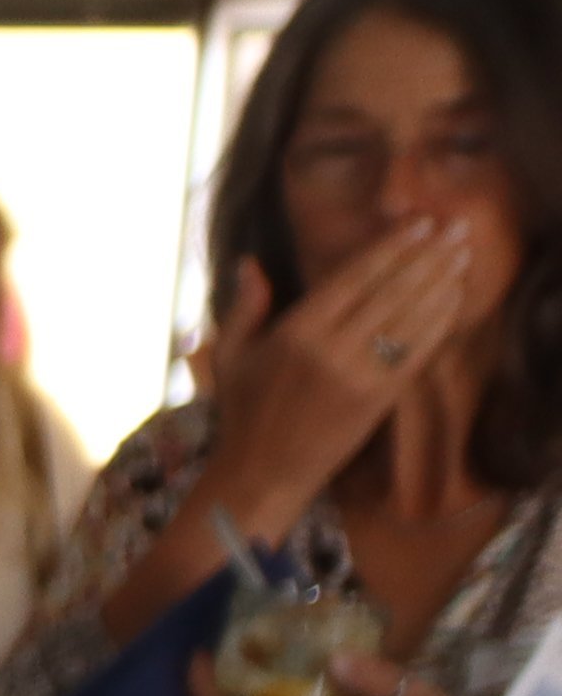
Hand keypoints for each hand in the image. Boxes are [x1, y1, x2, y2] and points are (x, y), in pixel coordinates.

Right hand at [197, 222, 501, 518]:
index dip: (391, 247)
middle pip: (391, 290)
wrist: (263, 473)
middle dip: (428, 256)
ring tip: (464, 256)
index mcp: (296, 332)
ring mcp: (360, 375)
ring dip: (442, 283)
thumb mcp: (231, 356)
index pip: (354, 277)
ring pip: (410, 317)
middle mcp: (332, 348)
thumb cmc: (244, 413)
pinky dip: (440, 322)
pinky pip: (417, 351)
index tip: (420, 222)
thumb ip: (245, 307)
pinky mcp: (380, 398)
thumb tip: (249, 263)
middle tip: (456, 229)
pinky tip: (454, 300)